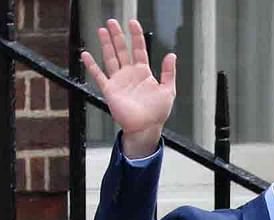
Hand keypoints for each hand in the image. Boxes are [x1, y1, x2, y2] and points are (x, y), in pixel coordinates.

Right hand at [81, 19, 176, 156]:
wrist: (145, 127)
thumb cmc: (157, 112)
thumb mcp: (168, 90)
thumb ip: (168, 72)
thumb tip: (172, 55)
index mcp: (144, 73)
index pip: (139, 50)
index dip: (136, 36)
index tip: (133, 23)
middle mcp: (130, 74)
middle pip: (122, 50)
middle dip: (117, 36)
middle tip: (112, 22)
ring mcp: (119, 81)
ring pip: (110, 58)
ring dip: (106, 45)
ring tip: (102, 30)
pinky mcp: (110, 90)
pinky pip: (99, 75)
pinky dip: (92, 66)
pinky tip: (86, 55)